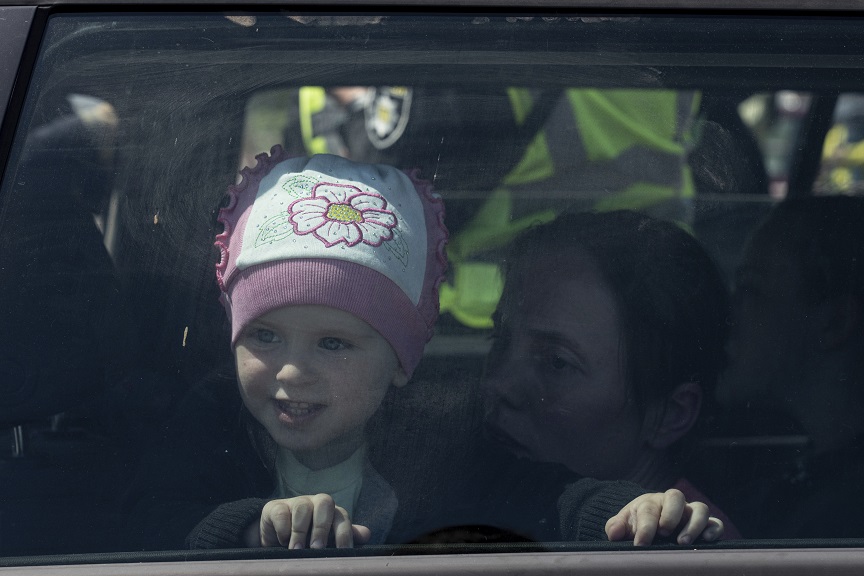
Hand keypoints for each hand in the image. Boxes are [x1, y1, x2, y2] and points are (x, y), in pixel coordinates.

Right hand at [245, 494, 371, 548]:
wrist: (277, 537)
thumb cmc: (309, 539)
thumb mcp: (327, 541)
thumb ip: (345, 536)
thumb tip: (366, 535)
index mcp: (331, 512)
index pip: (342, 517)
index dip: (344, 533)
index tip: (343, 552)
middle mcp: (316, 503)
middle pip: (325, 503)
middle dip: (322, 527)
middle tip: (317, 548)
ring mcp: (296, 503)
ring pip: (302, 506)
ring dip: (300, 530)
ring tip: (297, 550)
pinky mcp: (275, 507)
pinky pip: (281, 512)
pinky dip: (283, 527)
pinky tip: (283, 541)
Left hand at [605, 489, 723, 545]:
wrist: (651, 527)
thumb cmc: (637, 525)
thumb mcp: (624, 525)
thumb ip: (616, 527)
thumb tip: (614, 533)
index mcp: (651, 502)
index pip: (649, 509)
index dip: (645, 527)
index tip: (640, 544)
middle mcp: (672, 504)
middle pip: (676, 496)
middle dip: (670, 515)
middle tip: (664, 533)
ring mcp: (690, 513)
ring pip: (700, 508)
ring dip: (693, 524)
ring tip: (683, 542)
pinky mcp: (705, 525)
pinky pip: (716, 523)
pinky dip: (713, 529)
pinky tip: (706, 540)